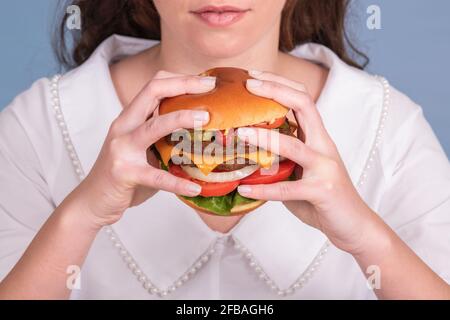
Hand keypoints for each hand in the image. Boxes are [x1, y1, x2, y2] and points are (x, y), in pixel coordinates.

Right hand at [71, 71, 215, 227]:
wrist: (92, 202)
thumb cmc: (124, 175)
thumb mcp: (144, 150)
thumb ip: (166, 140)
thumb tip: (206, 138)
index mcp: (130, 118)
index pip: (154, 85)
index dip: (181, 79)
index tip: (207, 81)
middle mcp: (124, 127)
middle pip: (153, 91)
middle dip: (184, 84)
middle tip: (211, 86)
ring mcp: (122, 148)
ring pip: (154, 126)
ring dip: (182, 118)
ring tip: (206, 119)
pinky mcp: (124, 173)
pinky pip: (156, 176)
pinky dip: (177, 182)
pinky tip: (195, 188)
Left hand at [236, 70, 380, 254]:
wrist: (354, 224)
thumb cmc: (321, 196)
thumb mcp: (300, 170)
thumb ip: (279, 158)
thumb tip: (244, 152)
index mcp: (317, 137)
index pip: (302, 98)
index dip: (279, 83)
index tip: (253, 76)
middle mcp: (323, 145)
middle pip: (303, 105)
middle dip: (275, 91)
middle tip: (248, 85)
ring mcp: (325, 167)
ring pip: (293, 146)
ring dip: (264, 138)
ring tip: (239, 134)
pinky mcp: (323, 191)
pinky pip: (288, 189)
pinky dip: (263, 190)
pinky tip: (243, 190)